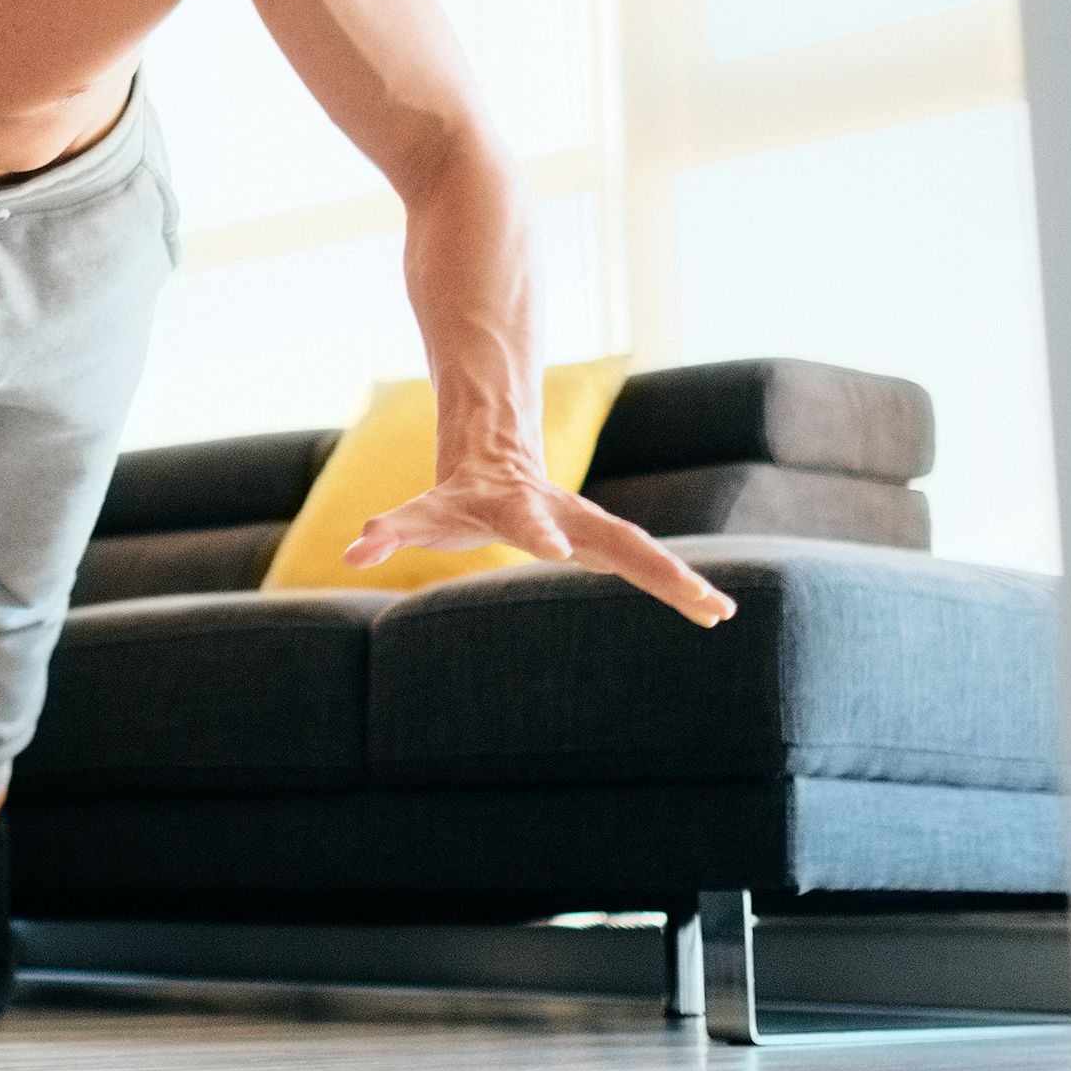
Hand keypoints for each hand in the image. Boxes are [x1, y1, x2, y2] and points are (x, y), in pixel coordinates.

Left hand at [342, 467, 737, 627]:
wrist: (496, 458)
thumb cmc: (456, 497)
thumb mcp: (421, 513)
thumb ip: (388, 530)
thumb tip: (352, 550)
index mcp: (518, 507)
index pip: (530, 521)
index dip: (539, 533)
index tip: (556, 552)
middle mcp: (568, 515)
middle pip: (612, 536)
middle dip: (648, 564)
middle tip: (685, 592)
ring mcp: (595, 527)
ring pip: (642, 551)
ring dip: (679, 580)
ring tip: (719, 611)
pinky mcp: (609, 542)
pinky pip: (649, 564)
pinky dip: (680, 586)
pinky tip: (715, 612)